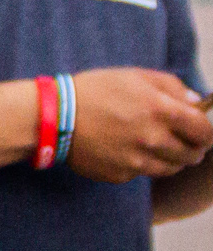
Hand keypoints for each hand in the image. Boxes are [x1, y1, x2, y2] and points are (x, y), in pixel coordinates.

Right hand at [63, 66, 212, 182]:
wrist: (53, 117)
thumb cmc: (95, 90)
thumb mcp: (135, 76)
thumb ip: (172, 87)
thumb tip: (196, 102)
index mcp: (161, 111)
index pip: (204, 132)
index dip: (207, 133)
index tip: (203, 133)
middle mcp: (152, 139)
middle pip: (191, 155)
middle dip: (192, 149)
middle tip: (185, 143)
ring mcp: (136, 161)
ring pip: (170, 168)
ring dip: (171, 159)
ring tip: (157, 148)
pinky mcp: (120, 175)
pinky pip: (142, 174)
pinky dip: (141, 165)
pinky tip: (127, 151)